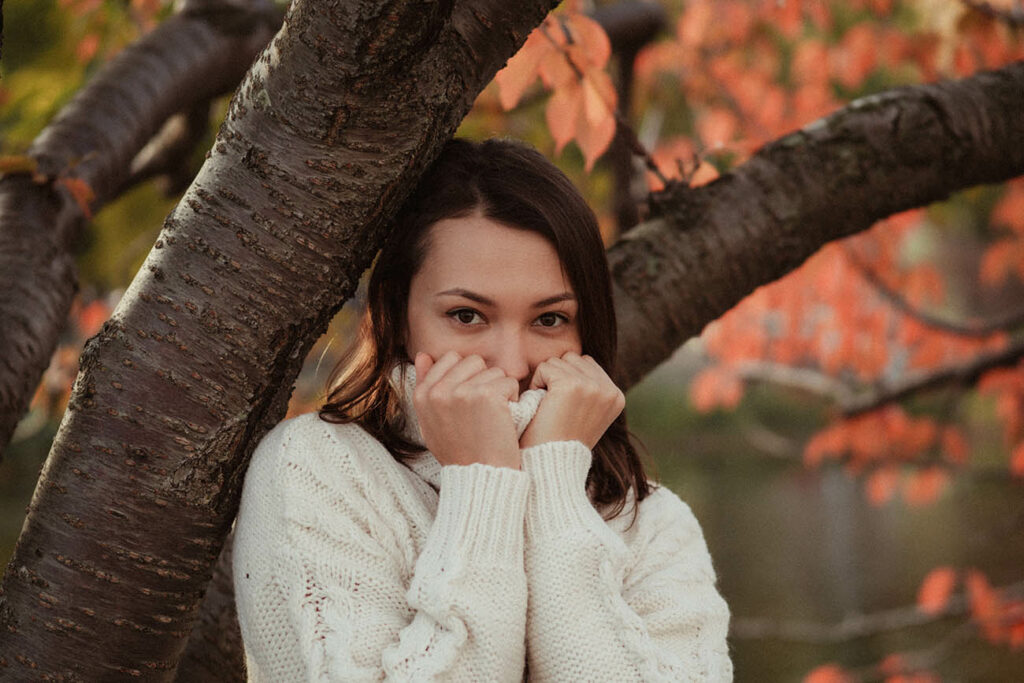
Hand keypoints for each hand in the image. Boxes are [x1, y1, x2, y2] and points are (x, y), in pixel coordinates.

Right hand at [413, 351, 521, 468]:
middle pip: (473, 361)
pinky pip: (509, 382)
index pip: (450, 358)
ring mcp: (461, 392)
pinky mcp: (486, 395)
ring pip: (494, 371)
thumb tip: (423, 354)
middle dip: (484, 380)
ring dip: (500, 390)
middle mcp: (438, 391)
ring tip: (493, 416)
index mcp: (422, 395)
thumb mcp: (431, 422)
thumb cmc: (460, 451)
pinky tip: (504, 419)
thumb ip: (426, 387)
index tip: (470, 401)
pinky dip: (513, 399)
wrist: (481, 478)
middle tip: (483, 410)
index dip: (467, 376)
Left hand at [519, 352, 624, 449]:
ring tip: (549, 407)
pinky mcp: (571, 385)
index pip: (586, 364)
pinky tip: (541, 406)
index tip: (564, 408)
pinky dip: (536, 383)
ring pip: (558, 361)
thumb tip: (575, 359)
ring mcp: (592, 386)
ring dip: (547, 380)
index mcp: (616, 396)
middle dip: (558, 376)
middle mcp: (609, 390)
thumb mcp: (587, 414)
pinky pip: (545, 367)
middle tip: (555, 407)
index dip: (568, 380)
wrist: (551, 465)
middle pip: (573, 358)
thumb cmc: (561, 441)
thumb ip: (589, 389)